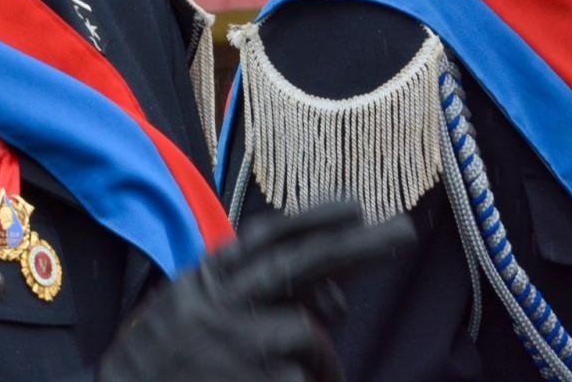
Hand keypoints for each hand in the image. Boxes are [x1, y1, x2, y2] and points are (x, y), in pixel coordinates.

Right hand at [97, 199, 414, 381]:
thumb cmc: (168, 357)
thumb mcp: (195, 308)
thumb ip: (253, 292)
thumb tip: (331, 295)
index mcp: (206, 280)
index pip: (266, 238)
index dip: (312, 219)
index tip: (354, 206)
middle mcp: (222, 304)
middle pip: (300, 265)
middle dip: (358, 246)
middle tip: (403, 232)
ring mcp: (239, 346)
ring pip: (309, 336)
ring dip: (316, 357)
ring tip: (283, 373)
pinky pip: (301, 380)